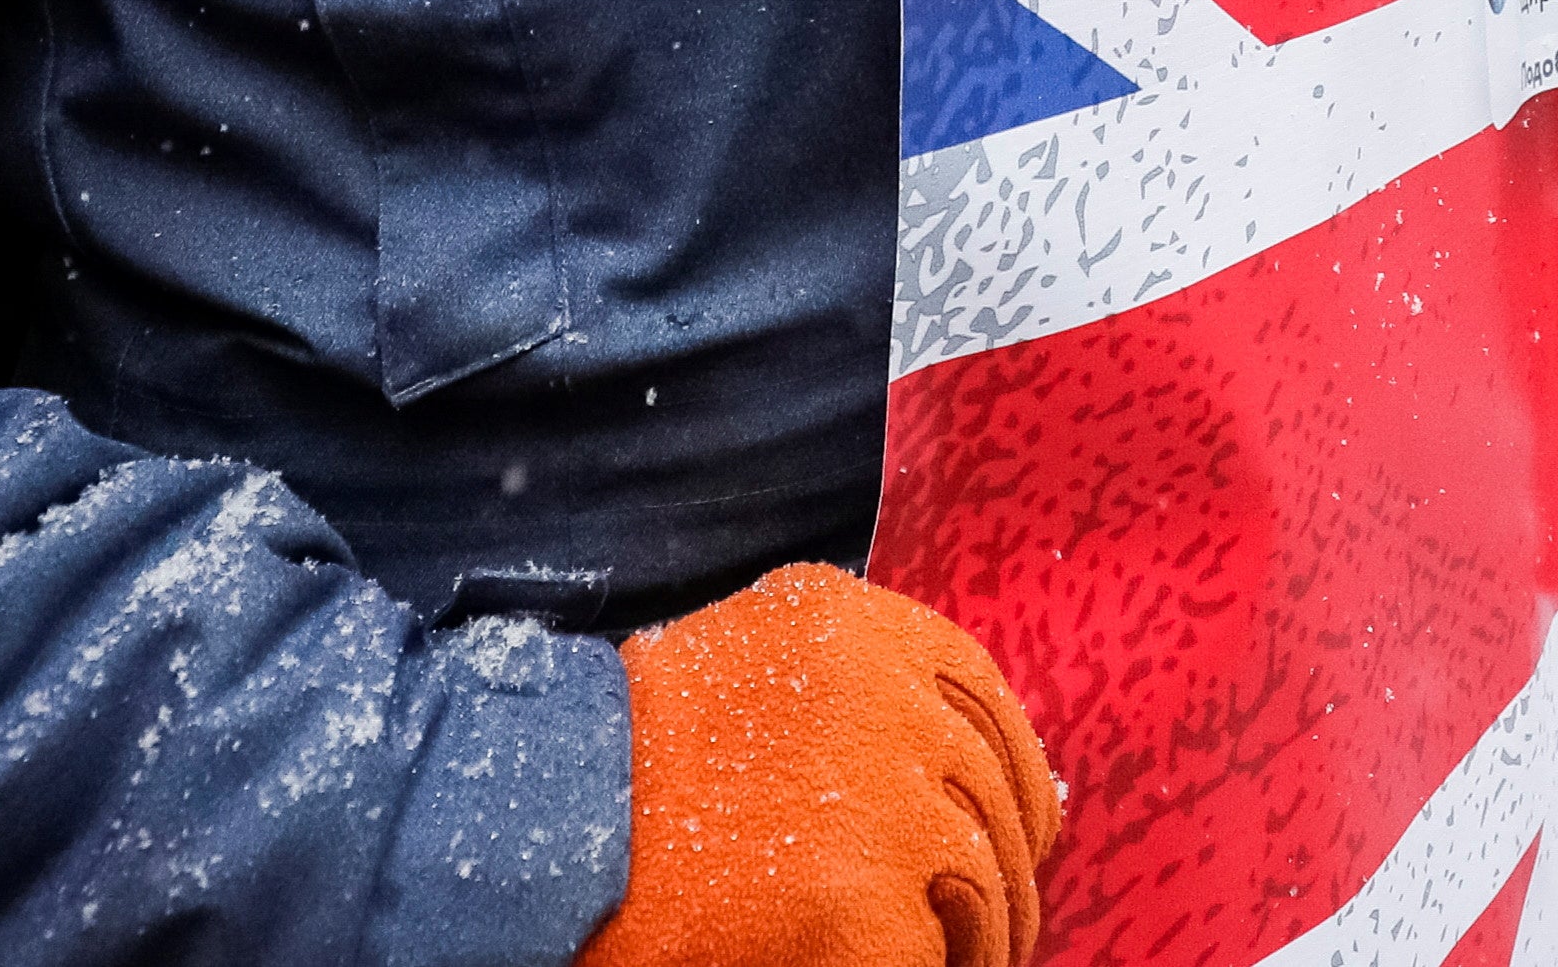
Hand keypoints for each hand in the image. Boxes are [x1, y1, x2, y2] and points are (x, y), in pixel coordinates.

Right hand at [581, 566, 1057, 966]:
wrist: (539, 826)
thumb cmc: (618, 764)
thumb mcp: (743, 667)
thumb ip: (844, 690)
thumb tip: (945, 761)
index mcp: (856, 624)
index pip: (985, 699)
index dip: (1011, 775)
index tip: (1018, 825)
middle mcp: (889, 694)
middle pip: (999, 791)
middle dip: (1006, 861)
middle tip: (996, 916)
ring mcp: (887, 798)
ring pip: (987, 883)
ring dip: (984, 934)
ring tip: (964, 960)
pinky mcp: (866, 901)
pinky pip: (939, 954)